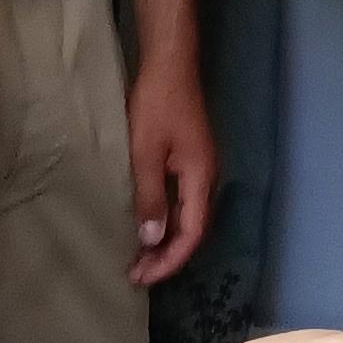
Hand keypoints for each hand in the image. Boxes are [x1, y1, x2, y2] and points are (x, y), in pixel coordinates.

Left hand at [126, 61, 219, 284]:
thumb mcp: (145, 153)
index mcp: (201, 178)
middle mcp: (207, 178)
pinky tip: (147, 227)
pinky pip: (182, 202)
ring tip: (138, 260)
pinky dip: (165, 221)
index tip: (143, 277)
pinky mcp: (190, 160)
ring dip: (165, 241)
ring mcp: (200, 168)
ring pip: (188, 217)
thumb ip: (150, 197)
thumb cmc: (156, 105)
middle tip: (136, 276)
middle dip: (167, 257)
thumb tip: (152, 240)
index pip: (192, 233)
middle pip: (193, 230)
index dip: (169, 260)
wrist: (169, 64)